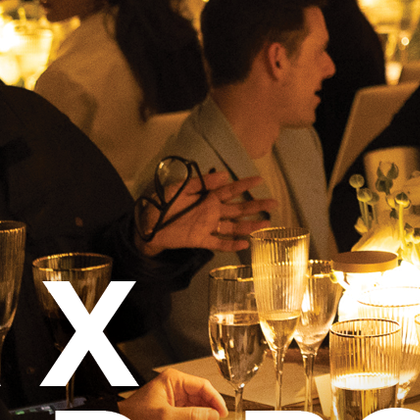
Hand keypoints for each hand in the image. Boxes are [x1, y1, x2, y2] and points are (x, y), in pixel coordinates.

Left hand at [119, 363, 230, 419]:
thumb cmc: (135, 415)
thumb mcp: (165, 417)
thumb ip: (191, 416)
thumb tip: (213, 416)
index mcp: (174, 380)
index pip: (203, 386)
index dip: (215, 400)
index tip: (222, 413)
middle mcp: (176, 386)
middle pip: (202, 397)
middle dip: (209, 412)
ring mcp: (175, 398)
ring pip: (198, 407)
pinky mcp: (173, 409)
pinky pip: (190, 415)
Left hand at [145, 171, 275, 254]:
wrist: (146, 225)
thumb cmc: (162, 205)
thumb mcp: (180, 188)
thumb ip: (201, 182)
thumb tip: (224, 174)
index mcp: (207, 197)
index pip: (230, 189)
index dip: (245, 184)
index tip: (260, 179)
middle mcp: (211, 211)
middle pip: (238, 208)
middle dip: (256, 205)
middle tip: (273, 203)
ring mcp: (208, 226)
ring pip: (233, 226)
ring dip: (249, 225)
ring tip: (266, 224)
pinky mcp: (200, 240)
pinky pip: (219, 243)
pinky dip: (231, 245)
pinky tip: (245, 244)